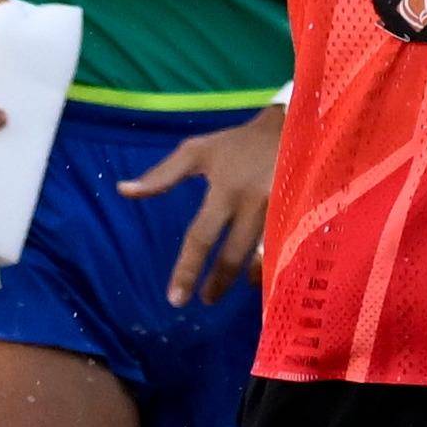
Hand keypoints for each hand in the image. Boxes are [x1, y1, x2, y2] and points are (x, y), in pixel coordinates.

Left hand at [125, 106, 281, 307]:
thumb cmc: (239, 143)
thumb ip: (162, 175)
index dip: (187, 269)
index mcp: (225, 190)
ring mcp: (282, 211)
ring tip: (236, 288)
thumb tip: (123, 191)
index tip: (176, 298)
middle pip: (233, 255)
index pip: (201, 237)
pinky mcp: (302, 214)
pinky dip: (275, 265)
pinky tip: (267, 274)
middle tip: (206, 299)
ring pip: (264, 257)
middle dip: (218, 282)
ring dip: (249, 278)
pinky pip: (287, 249)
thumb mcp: (198, 152)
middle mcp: (254, 204)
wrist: (293, 126)